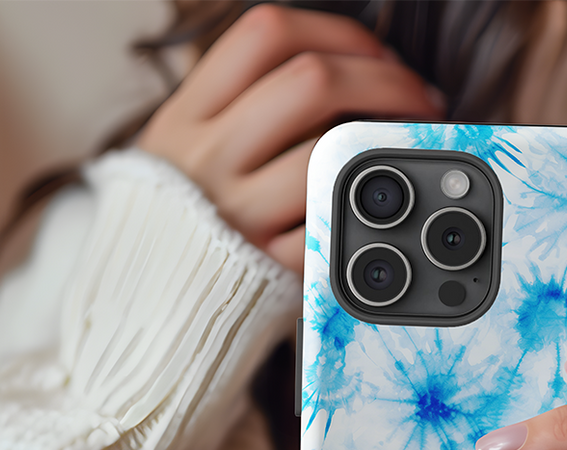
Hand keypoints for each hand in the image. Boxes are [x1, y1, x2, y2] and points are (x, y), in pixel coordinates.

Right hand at [139, 5, 443, 271]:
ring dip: (389, 142)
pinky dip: (367, 205)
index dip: (337, 32)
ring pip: (329, 151)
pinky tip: (384, 199)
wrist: (149, 301)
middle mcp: (207, 156)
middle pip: (310, 81)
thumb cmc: (189, 215)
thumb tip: (357, 70)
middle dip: (385, 79)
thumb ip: (248, 104)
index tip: (375, 52)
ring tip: (408, 147)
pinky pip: (332, 223)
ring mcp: (236, 213)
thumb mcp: (188, 145)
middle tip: (417, 96)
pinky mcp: (266, 266)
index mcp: (186, 114)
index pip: (266, 34)